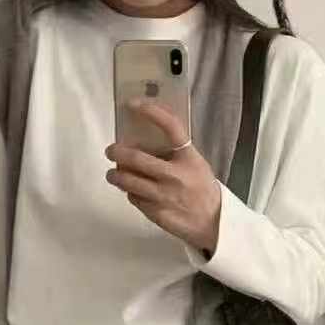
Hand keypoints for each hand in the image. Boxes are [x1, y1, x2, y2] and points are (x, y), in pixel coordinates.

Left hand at [105, 99, 221, 253]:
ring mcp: (164, 196)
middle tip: (110, 150)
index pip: (170, 126)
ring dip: (115, 175)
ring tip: (113, 174)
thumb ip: (173, 152)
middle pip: (136, 158)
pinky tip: (134, 191)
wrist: (213, 221)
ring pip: (128, 181)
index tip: (133, 104)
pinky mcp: (156, 213)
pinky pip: (134, 198)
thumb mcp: (195, 163)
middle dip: (117, 152)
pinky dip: (130, 192)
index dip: (151, 111)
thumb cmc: (201, 187)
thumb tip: (140, 138)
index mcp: (189, 158)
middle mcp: (176, 175)